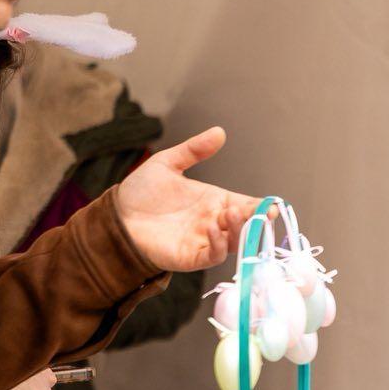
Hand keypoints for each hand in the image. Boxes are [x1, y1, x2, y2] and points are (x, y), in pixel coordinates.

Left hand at [113, 127, 264, 273]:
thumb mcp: (167, 163)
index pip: (247, 205)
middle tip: (257, 210)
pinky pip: (214, 256)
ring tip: (231, 214)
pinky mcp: (192, 256)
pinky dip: (219, 245)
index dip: (262, 207)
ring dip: (238, 231)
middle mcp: (215, 222)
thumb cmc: (141, 192)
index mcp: (215, 201)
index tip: (272, 204)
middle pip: (246, 225)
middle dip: (255, 219)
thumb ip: (194, 150)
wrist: (116, 216)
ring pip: (235, 242)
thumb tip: (220, 132)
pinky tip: (212, 228)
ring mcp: (205, 241)